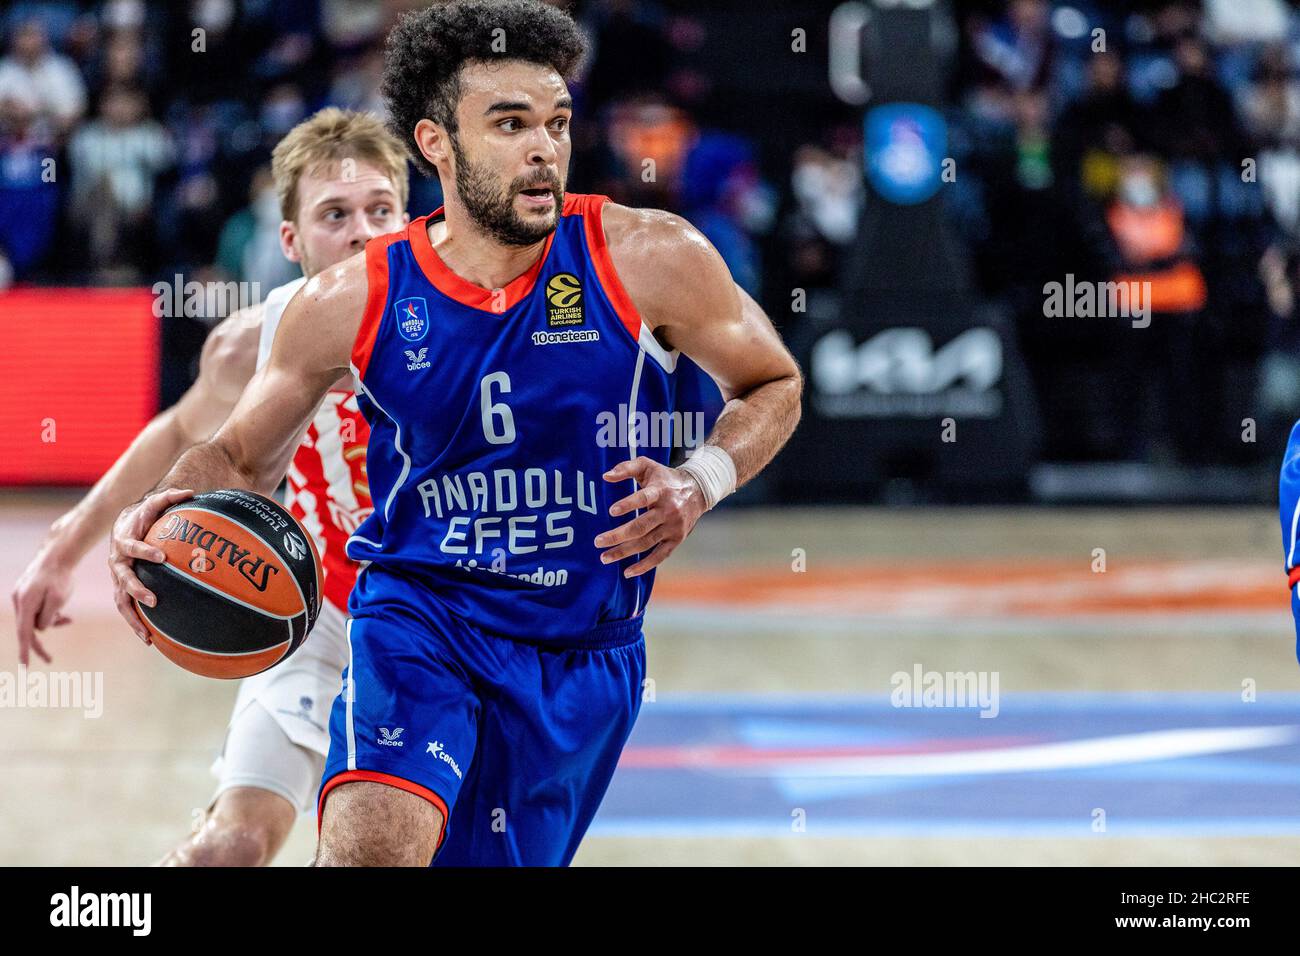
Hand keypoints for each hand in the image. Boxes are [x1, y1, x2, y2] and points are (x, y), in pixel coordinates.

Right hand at [11, 538, 76, 665]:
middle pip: (27, 630)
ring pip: (34, 620)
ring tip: (67, 618)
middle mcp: (19, 602)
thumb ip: (48, 617)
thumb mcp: (59, 599)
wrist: (57, 556)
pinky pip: (35, 612)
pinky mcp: (26, 596)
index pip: (24, 633)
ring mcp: (21, 598)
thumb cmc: (61, 577)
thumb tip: (41, 629)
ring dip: (50, 622)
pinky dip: (48, 615)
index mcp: (26, 603)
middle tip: (50, 660)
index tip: (24, 667)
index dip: (25, 651)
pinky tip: (64, 615)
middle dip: (38, 644)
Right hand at [108, 488, 192, 643]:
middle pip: (123, 579)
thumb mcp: (154, 503)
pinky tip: (150, 640)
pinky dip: (136, 624)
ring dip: (133, 618)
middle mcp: (117, 562)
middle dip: (137, 590)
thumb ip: (170, 496)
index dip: (145, 551)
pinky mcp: (122, 590)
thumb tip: (191, 491)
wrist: (123, 525)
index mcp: (124, 541)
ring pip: (121, 601)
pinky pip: (126, 609)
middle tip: (154, 600)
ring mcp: (118, 578)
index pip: (132, 547)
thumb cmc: (143, 515)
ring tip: (148, 635)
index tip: (162, 556)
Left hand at [595, 457, 706, 577]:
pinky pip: (660, 556)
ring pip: (647, 543)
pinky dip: (644, 566)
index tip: (611, 511)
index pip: (643, 498)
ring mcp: (673, 527)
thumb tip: (605, 476)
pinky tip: (627, 572)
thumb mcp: (648, 466)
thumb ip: (626, 468)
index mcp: (660, 491)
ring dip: (624, 552)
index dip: (628, 505)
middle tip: (598, 542)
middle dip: (618, 535)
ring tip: (605, 558)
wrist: (698, 490)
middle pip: (641, 526)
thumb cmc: (665, 478)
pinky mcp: (676, 539)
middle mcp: (668, 511)